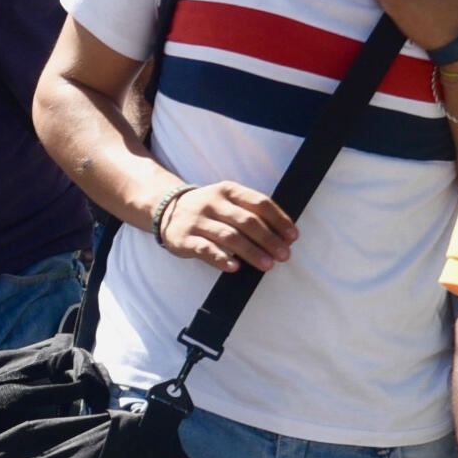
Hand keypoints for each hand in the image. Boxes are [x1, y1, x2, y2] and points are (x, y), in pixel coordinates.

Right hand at [158, 180, 296, 274]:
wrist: (165, 209)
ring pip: (229, 236)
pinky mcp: (184, 239)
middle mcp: (212, 203)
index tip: (292, 237)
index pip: (259, 203)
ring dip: (251, 252)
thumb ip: (250, 211)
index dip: (279, 220)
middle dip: (269, 239)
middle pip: (247, 221)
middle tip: (284, 255)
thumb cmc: (208, 209)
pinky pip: (205, 249)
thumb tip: (282, 234)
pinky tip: (234, 267)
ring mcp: (197, 221)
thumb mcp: (227, 200)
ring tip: (267, 265)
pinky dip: (221, 259)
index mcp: (228, 190)